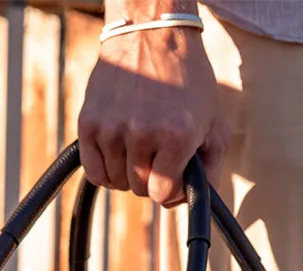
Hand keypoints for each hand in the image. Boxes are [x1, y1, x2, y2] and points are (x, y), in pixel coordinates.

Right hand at [78, 5, 228, 206]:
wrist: (152, 34)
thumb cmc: (188, 80)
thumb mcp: (214, 124)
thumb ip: (211, 171)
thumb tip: (194, 204)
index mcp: (177, 135)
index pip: (162, 195)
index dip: (169, 189)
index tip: (172, 174)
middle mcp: (143, 133)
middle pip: (139, 189)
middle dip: (150, 179)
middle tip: (157, 154)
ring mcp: (113, 128)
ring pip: (117, 182)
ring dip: (128, 173)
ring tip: (139, 148)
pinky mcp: (89, 123)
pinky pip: (94, 172)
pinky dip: (105, 170)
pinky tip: (118, 153)